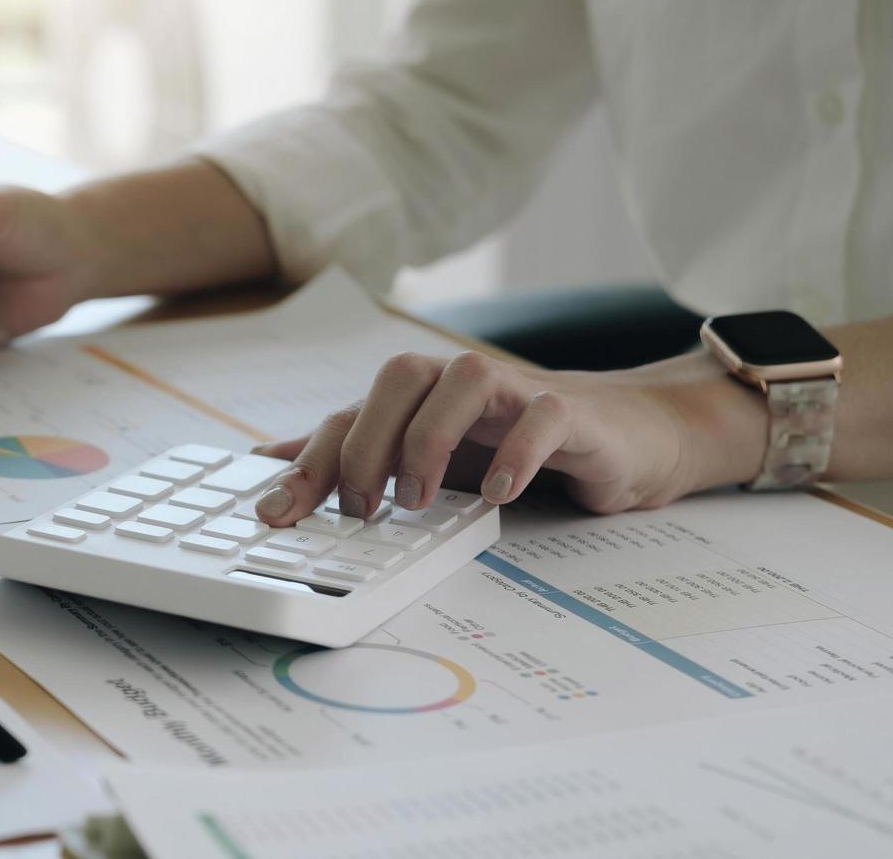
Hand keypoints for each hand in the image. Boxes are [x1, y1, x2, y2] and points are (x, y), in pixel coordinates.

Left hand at [252, 349, 767, 525]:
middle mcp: (456, 383)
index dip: (309, 460)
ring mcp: (513, 391)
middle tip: (361, 510)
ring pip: (460, 382)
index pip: (348, 414)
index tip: (277, 511)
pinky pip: (540, 416)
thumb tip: (275, 463)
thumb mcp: (423, 455)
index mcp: (414, 396)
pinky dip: (516, 451)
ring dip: (429, 441)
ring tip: (418, 503)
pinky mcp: (568, 413)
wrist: (617, 435)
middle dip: (366, 446)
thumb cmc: (510, 441)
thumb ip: (354, 455)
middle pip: (396, 380)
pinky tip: (499, 494)